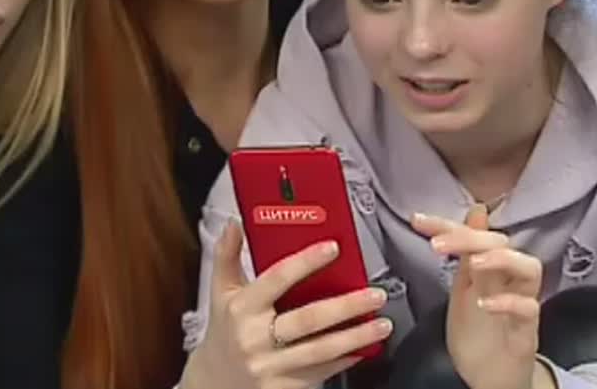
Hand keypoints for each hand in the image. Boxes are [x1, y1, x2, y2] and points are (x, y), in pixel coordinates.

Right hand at [181, 221, 392, 388]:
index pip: (276, 279)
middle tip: (375, 294)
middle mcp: (255, 338)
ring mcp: (270, 366)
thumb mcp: (220, 293)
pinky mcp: (282, 388)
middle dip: (346, 307)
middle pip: (307, 319)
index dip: (305, 262)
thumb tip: (234, 224)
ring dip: (355, 337)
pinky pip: (320, 373)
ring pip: (320, 350)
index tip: (332, 248)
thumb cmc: (226, 331)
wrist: (214, 383)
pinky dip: (345, 360)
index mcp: (242, 308)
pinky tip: (364, 349)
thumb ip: (227, 256)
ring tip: (382, 324)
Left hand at [412, 206, 553, 388]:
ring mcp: (522, 303)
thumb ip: (466, 253)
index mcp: (490, 268)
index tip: (417, 219)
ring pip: (529, 268)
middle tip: (439, 244)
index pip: (474, 236)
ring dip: (500, 260)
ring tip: (474, 263)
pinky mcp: (527, 331)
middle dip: (470, 237)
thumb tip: (474, 211)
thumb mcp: (465, 288)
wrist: (491, 377)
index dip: (447, 224)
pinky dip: (508, 303)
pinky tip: (485, 304)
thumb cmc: (479, 333)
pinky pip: (528, 309)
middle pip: (502, 244)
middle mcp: (509, 280)